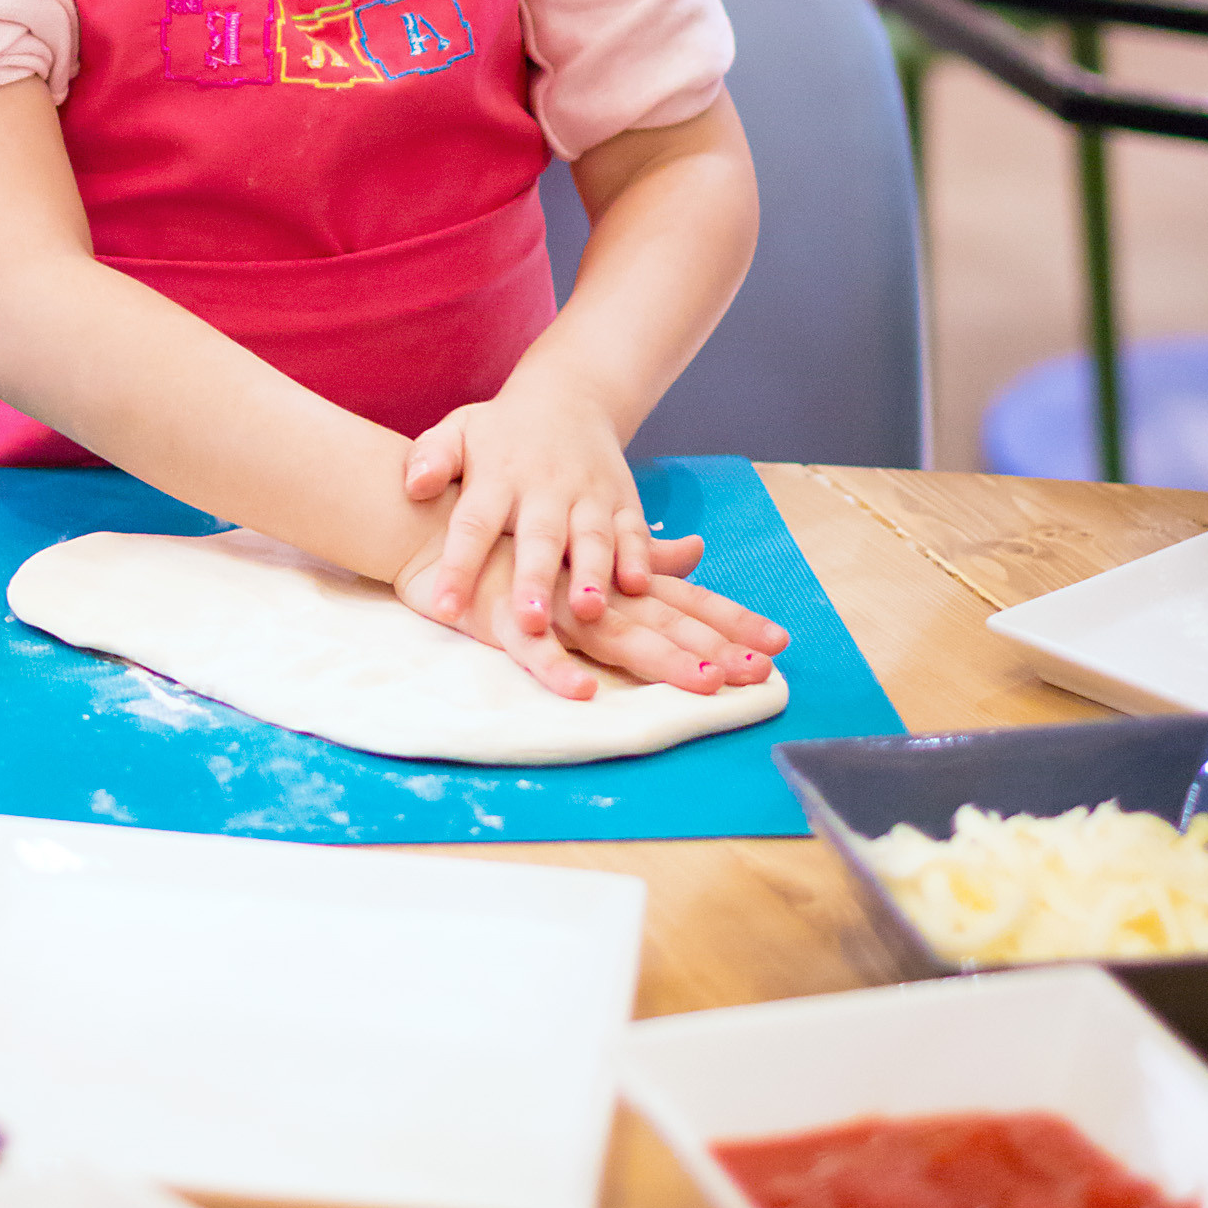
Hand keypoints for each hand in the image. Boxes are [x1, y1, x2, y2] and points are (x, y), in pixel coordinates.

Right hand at [397, 527, 787, 699]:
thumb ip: (636, 546)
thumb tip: (692, 548)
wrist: (427, 515)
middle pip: (662, 621)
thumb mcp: (580, 533)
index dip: (729, 620)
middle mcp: (589, 588)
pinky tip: (585, 692)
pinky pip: (533, 652)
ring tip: (706, 683)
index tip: (779, 644)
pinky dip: (558, 670)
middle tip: (762, 675)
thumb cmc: (507, 527)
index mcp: (609, 571)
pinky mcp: (502, 619)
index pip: (682, 599)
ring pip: (612, 635)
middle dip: (714, 647)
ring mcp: (549, 603)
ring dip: (660, 659)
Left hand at [403, 380, 660, 636]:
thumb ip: (433, 457)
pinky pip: (634, 530)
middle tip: (528, 619)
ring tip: (587, 611)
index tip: (443, 606)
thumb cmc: (500, 432)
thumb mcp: (459, 430)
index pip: (473, 523)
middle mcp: (545, 487)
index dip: (458, 565)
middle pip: (539, 536)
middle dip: (534, 578)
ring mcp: (589, 493)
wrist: (569, 395)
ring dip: (591, 575)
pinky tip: (637, 585)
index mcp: (497, 476)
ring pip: (592, 537)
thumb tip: (413, 486)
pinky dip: (639, 557)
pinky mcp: (624, 499)